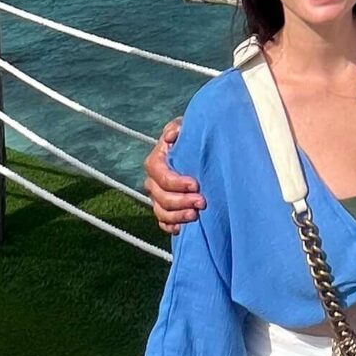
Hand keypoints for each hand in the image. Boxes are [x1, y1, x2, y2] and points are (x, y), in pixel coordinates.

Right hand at [145, 120, 202, 235]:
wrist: (199, 150)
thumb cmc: (192, 137)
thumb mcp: (186, 127)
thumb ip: (177, 128)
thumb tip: (169, 137)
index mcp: (156, 161)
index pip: (160, 175)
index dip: (176, 182)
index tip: (195, 184)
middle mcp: (153, 181)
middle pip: (160, 197)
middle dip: (181, 201)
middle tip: (202, 202)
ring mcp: (158, 197)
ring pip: (161, 212)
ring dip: (177, 216)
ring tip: (195, 215)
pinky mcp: (165, 209)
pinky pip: (163, 222)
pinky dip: (171, 227)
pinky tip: (182, 228)